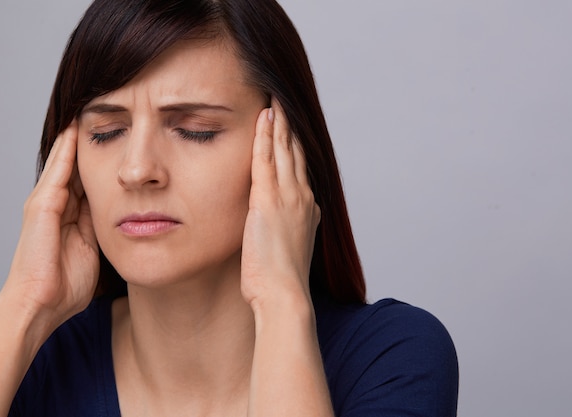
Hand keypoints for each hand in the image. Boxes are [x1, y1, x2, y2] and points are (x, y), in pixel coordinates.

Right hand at [1, 121, 98, 329]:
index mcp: (70, 216)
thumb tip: (117, 213)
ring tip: (89, 110)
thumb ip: (99, 228)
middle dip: (90, 144)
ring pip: (66, 162)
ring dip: (76, 138)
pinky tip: (76, 129)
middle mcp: (57, 205)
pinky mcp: (42, 205)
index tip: (119, 141)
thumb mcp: (92, 250)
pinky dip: (67, 150)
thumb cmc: (65, 286)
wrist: (40, 304)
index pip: (89, 181)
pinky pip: (58, 171)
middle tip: (106, 114)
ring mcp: (46, 203)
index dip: (102, 162)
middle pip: (77, 166)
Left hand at [241, 99, 320, 311]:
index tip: (290, 127)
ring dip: (279, 123)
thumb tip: (289, 221)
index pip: (300, 167)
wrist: (285, 295)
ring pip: (283, 150)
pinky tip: (263, 117)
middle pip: (295, 152)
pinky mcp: (268, 201)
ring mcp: (288, 197)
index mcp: (308, 208)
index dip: (295, 144)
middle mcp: (302, 197)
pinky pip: (266, 160)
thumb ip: (291, 227)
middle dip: (289, 125)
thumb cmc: (282, 280)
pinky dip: (265, 136)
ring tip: (274, 100)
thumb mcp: (291, 248)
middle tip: (283, 101)